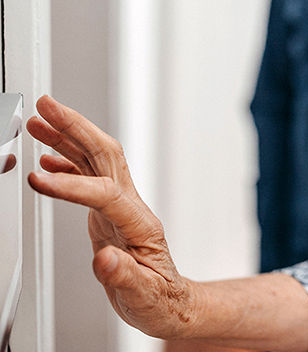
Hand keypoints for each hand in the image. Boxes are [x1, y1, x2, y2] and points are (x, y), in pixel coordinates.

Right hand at [27, 95, 194, 338]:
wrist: (169, 302)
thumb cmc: (159, 299)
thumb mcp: (144, 295)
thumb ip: (126, 277)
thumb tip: (107, 260)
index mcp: (139, 223)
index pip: (105, 192)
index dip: (72, 184)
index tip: (39, 179)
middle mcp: (131, 206)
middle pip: (105, 155)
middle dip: (76, 127)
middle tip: (47, 105)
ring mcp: (121, 205)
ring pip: (95, 159)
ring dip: (67, 135)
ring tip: (38, 119)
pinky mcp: (109, 211)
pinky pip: (87, 176)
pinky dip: (66, 162)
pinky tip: (47, 156)